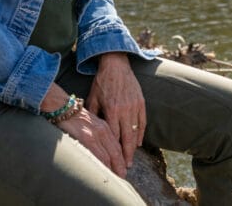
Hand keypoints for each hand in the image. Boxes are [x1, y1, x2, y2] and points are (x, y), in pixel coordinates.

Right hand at [56, 105, 127, 176]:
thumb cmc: (73, 116)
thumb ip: (97, 134)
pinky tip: (102, 171)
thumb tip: (101, 149)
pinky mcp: (85, 137)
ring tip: (115, 177)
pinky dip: (101, 165)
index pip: (116, 145)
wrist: (61, 106)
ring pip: (108, 155)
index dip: (121, 158)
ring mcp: (94, 134)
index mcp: (104, 126)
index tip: (124, 167)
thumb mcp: (90, 122)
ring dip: (112, 168)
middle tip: (122, 176)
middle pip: (115, 151)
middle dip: (120, 165)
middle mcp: (102, 130)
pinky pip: (96, 154)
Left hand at [87, 52, 145, 168]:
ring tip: (130, 159)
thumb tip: (89, 130)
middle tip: (125, 167)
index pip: (114, 136)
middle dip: (126, 154)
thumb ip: (92, 114)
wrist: (116, 64)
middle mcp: (125, 110)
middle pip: (127, 137)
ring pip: (136, 131)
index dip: (114, 151)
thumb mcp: (92, 98)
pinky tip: (138, 143)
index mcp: (112, 110)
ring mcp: (135, 106)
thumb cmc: (102, 82)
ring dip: (134, 147)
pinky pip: (143, 121)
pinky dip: (141, 133)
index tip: (112, 162)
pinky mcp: (141, 102)